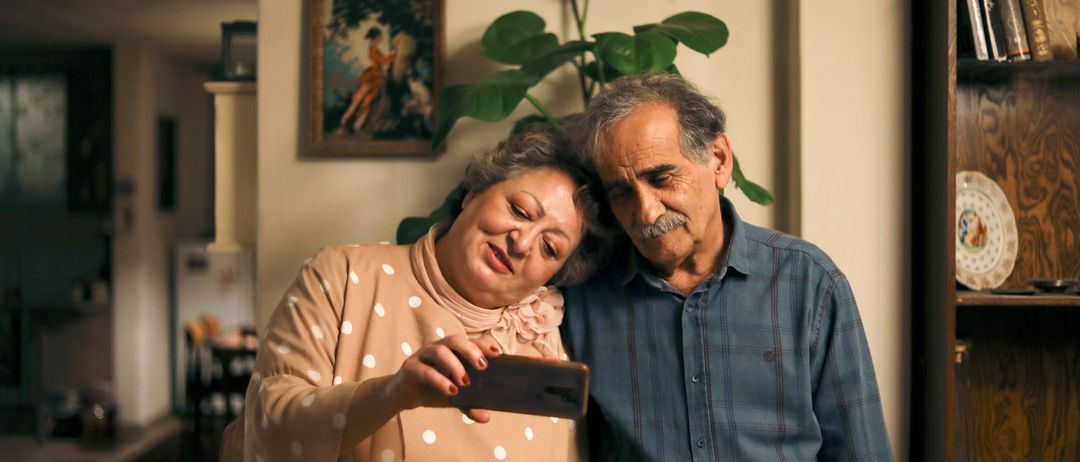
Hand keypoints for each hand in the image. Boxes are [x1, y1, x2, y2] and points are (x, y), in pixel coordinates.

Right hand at [385, 335, 500, 422]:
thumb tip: (486, 417)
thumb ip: (469, 405)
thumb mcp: (453, 398)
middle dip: (470, 350)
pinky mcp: (410, 367)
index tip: (497, 353)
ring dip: (454, 364)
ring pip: (439, 350)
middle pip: (454, 340)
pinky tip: (449, 390)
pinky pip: (424, 370)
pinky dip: (438, 379)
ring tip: (465, 382)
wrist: (402, 396)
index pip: (468, 342)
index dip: (482, 344)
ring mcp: (422, 355)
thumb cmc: (431, 390)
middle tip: (482, 367)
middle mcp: (437, 348)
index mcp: (451, 351)